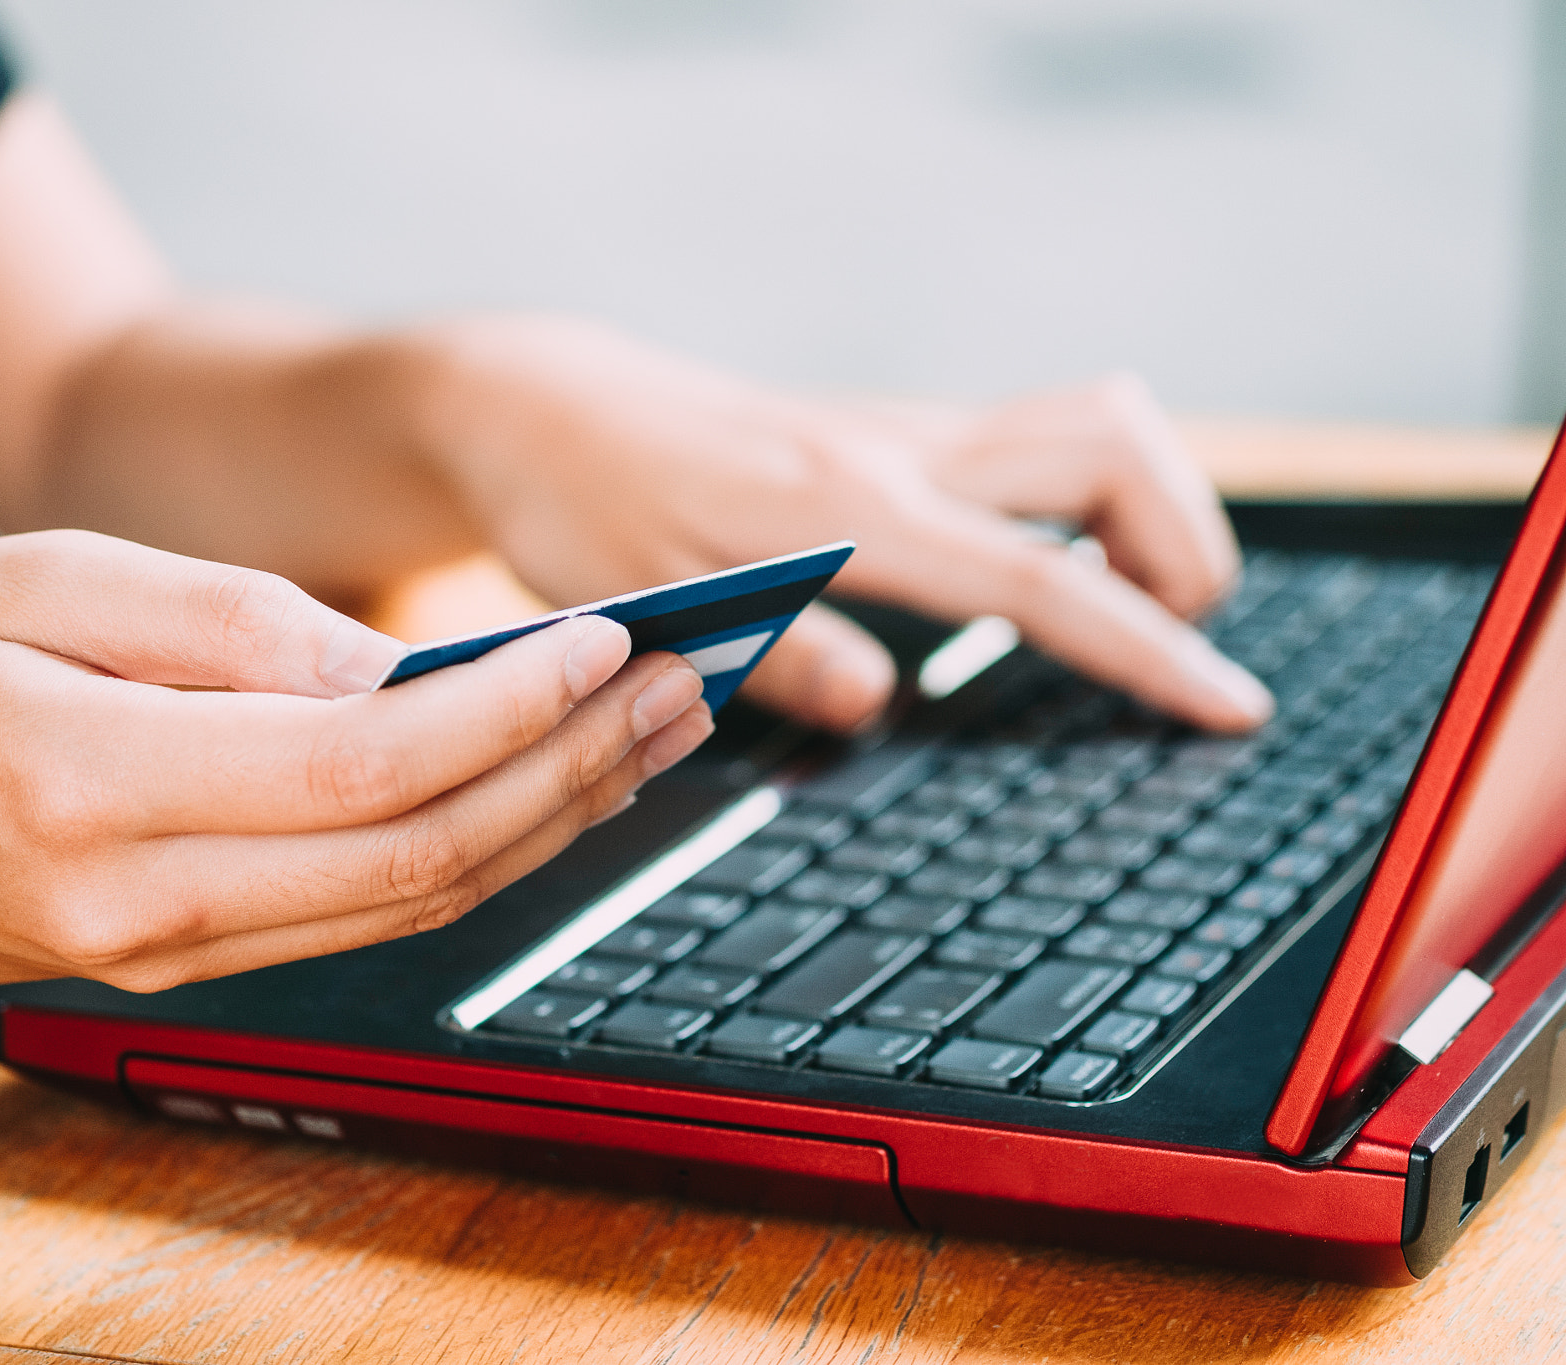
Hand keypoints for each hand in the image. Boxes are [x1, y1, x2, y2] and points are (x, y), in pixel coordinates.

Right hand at [0, 531, 710, 1129]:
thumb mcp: (18, 576)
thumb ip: (210, 621)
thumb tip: (385, 665)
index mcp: (91, 787)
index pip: (361, 768)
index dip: (505, 707)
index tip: (604, 638)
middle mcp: (141, 902)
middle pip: (418, 854)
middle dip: (571, 769)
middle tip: (684, 685)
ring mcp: (166, 953)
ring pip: (412, 905)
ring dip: (547, 820)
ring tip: (651, 737)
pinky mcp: (180, 963)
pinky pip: (363, 920)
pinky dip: (471, 853)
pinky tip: (539, 791)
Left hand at [395, 316, 1270, 734]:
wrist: (543, 407)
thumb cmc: (583, 507)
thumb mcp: (649, 608)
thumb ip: (772, 655)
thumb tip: (881, 705)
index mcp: (843, 507)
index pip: (1037, 576)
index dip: (1147, 648)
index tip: (1231, 707)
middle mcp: (895, 451)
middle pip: (1114, 445)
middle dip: (1188, 546)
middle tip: (1171, 646)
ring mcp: (903, 433)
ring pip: (1091, 426)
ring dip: (1151, 512)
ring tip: (1125, 614)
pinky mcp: (895, 435)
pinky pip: (1037, 443)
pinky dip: (1092, 504)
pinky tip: (1055, 574)